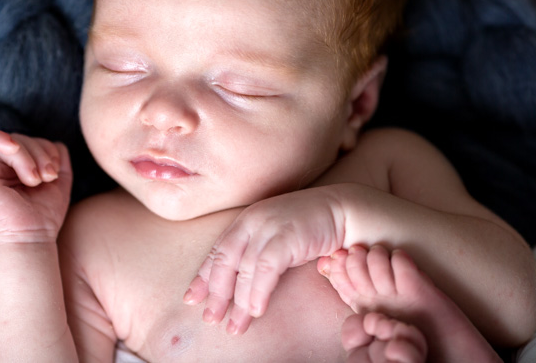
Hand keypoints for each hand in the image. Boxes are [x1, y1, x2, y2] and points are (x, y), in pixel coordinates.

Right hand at [0, 130, 72, 243]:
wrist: (31, 237)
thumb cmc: (44, 214)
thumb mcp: (58, 180)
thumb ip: (57, 158)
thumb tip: (55, 143)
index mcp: (14, 168)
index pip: (29, 141)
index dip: (45, 147)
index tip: (54, 169)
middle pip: (19, 138)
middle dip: (39, 153)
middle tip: (47, 176)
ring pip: (5, 139)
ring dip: (27, 154)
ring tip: (37, 180)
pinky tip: (13, 148)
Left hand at [183, 187, 345, 334]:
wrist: (343, 211)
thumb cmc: (311, 227)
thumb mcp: (276, 236)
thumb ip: (256, 252)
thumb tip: (239, 285)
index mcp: (246, 220)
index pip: (218, 251)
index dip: (203, 276)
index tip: (192, 299)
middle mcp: (252, 221)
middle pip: (224, 260)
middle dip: (216, 293)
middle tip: (211, 318)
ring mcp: (269, 227)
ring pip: (244, 269)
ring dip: (238, 301)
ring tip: (236, 325)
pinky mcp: (286, 235)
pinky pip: (266, 269)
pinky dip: (258, 292)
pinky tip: (257, 310)